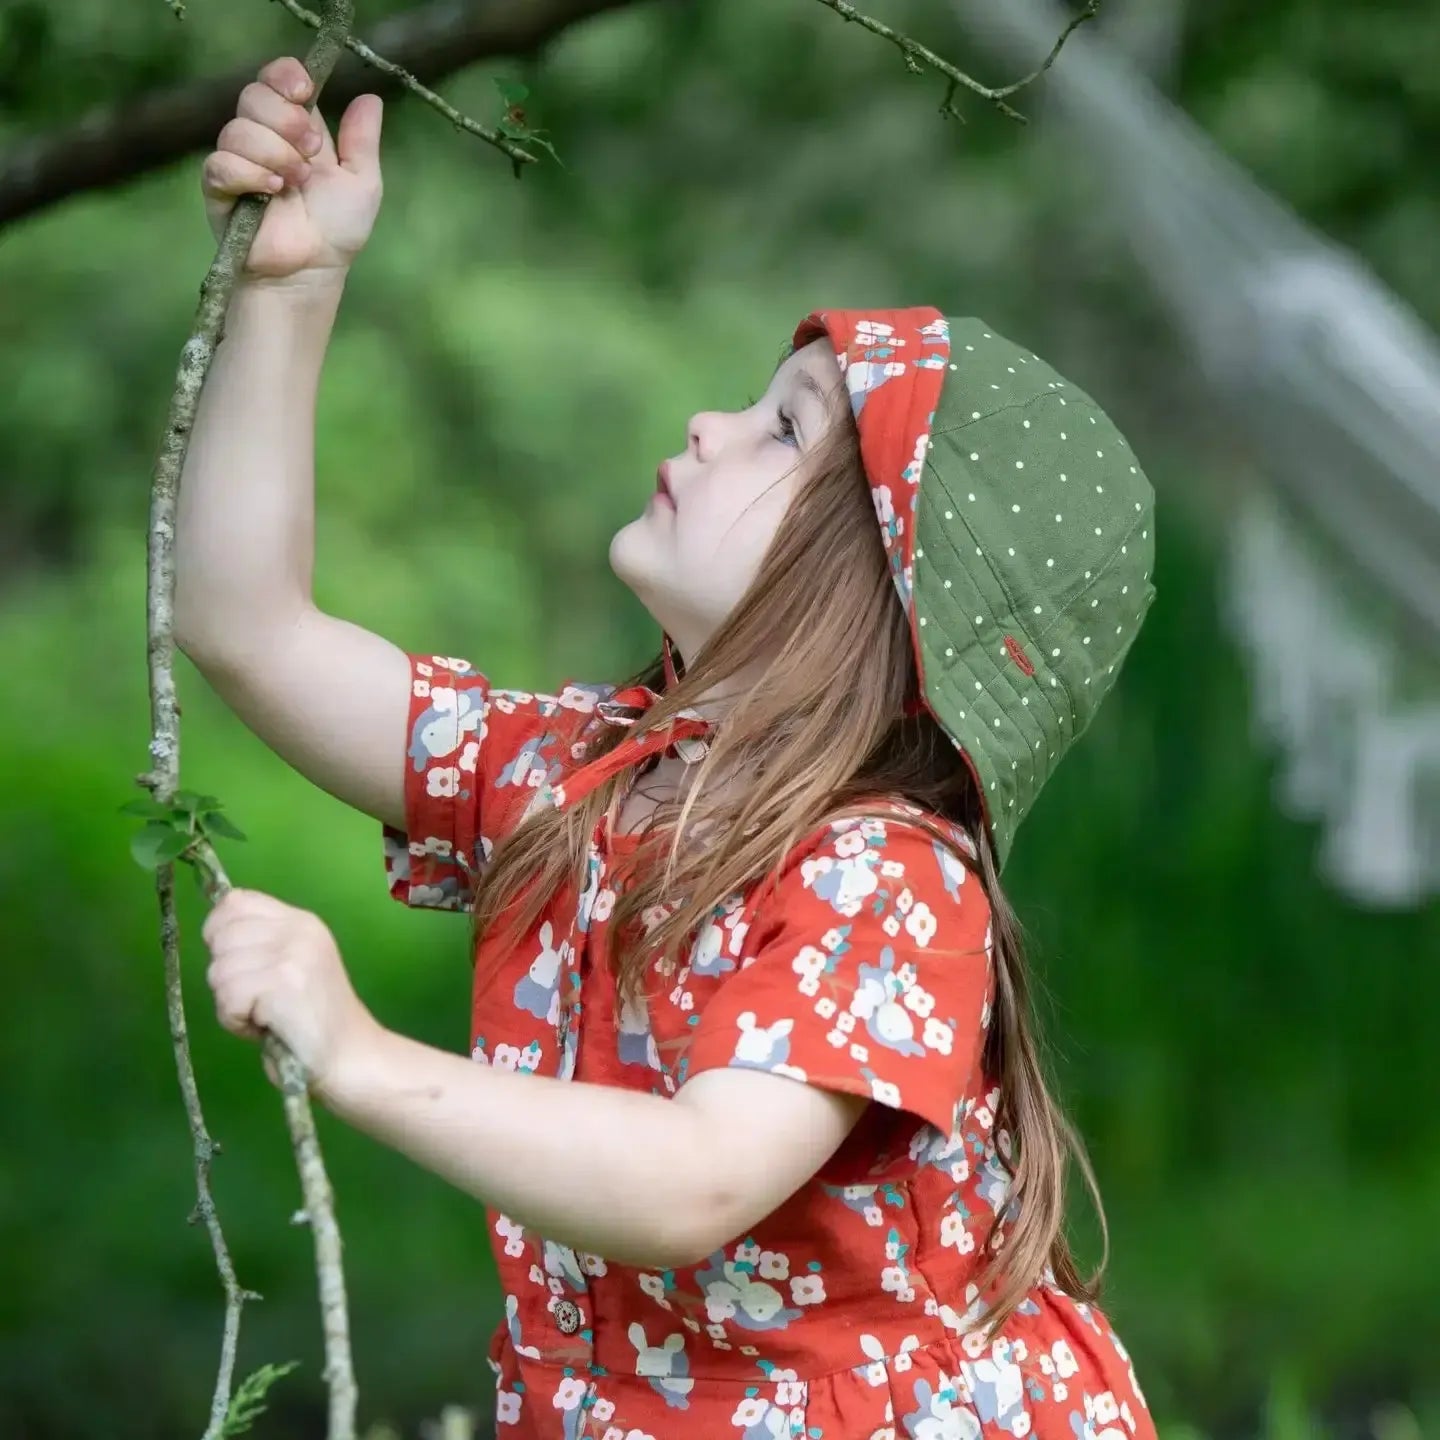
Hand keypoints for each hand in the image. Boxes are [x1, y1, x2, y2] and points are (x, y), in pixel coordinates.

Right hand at [201, 56, 383, 281]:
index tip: (305, 92)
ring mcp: (238, 161)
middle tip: (309, 151)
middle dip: (285, 119)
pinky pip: (221, 162)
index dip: (285, 76)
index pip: (275, 79)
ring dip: (274, 153)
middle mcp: (262, 138)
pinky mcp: (218, 187)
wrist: (313, 269)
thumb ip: (363, 141)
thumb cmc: (337, 230)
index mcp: (295, 129)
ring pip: (238, 129)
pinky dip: (250, 174)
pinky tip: (272, 192)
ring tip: (295, 183)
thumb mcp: (362, 182)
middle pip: (253, 95)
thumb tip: (370, 97)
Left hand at [203, 888, 380, 1094]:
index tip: (234, 962)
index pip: (236, 901)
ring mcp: (292, 954)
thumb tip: (214, 932)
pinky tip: (264, 1028)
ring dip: (230, 1004)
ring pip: (219, 971)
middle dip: (225, 974)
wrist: (350, 1055)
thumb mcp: (292, 964)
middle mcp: (298, 929)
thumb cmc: (312, 1019)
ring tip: (263, 1016)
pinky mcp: (283, 983)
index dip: (218, 930)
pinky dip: (236, 1022)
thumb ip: (262, 942)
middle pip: (221, 937)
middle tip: (256, 998)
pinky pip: (229, 999)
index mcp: (301, 921)